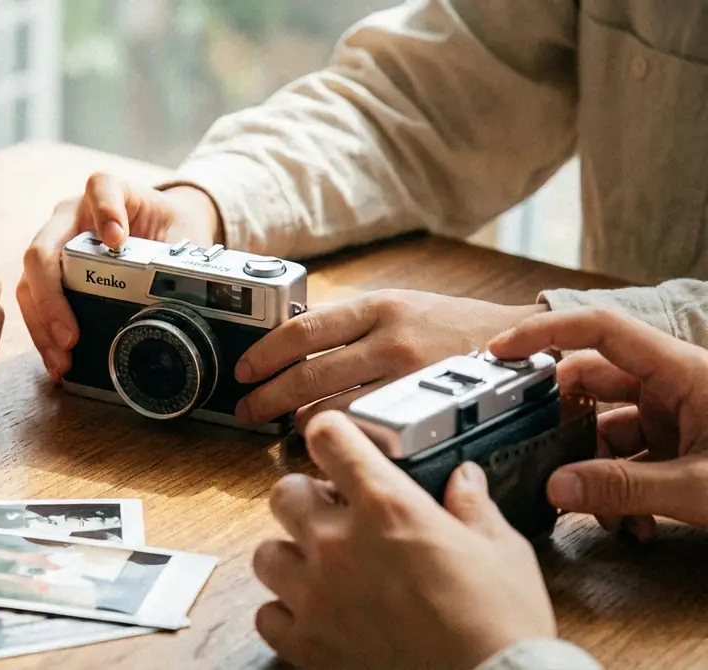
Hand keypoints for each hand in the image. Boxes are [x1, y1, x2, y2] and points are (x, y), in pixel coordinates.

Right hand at [18, 174, 221, 380]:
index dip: (105, 210)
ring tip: (62, 358)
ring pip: (30, 281)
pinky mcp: (49, 274)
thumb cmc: (169, 226)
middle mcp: (71, 216)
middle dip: (52, 296)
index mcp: (110, 193)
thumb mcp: (184, 235)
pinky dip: (43, 333)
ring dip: (42, 324)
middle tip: (71, 336)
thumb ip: (185, 259)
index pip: (101, 187)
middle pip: (43, 247)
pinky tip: (56, 359)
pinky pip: (33, 302)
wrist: (160, 228)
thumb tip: (191, 298)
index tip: (115, 240)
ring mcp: (54, 244)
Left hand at [235, 289, 548, 430]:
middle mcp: (391, 339)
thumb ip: (350, 324)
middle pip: (308, 374)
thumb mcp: (400, 307)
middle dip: (268, 397)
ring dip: (299, 423)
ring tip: (283, 431)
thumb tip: (290, 341)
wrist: (527, 345)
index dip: (264, 353)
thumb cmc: (452, 329)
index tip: (243, 371)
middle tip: (247, 411)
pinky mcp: (427, 412)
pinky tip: (330, 446)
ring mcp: (410, 379)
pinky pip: (369, 434)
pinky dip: (342, 441)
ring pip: (334, 409)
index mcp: (378, 306)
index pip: (302, 329)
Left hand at [254, 412, 554, 669]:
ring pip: (266, 554)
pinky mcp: (307, 643)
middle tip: (331, 515)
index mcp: (387, 505)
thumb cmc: (500, 624)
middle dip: (305, 499)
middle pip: (283, 493)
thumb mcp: (501, 550)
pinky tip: (316, 615)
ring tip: (320, 569)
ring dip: (290, 556)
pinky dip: (285, 613)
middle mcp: (339, 543)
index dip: (331, 434)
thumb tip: (464, 479)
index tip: (336, 443)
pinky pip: (267, 615)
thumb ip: (472, 507)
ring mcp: (316, 595)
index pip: (328, 437)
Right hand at [489, 307, 707, 538]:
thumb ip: (622, 488)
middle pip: (593, 384)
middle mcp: (676, 384)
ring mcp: (681, 416)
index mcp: (682, 371)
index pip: (597, 329)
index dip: (543, 332)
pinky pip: (634, 457)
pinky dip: (623, 488)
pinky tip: (635, 524)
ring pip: (610, 429)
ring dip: (595, 470)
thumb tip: (554, 489)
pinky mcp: (686, 447)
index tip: (498, 352)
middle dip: (562, 424)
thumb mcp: (700, 489)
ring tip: (600, 513)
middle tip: (529, 450)